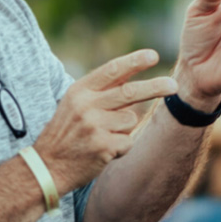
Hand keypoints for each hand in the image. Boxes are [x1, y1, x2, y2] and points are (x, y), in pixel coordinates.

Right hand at [35, 49, 178, 192]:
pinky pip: (128, 140)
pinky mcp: (103, 146)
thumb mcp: (75, 104)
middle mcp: (86, 105)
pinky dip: (121, 147)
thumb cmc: (66, 133)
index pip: (111, 70)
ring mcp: (95, 126)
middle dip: (155, 87)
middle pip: (130, 92)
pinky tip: (103, 150)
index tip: (152, 55)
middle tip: (173, 85)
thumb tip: (134, 77)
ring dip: (124, 128)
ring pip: (131, 119)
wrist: (47, 166)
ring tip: (102, 136)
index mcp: (79, 90)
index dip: (134, 62)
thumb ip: (101, 91)